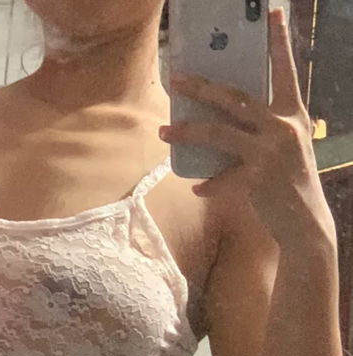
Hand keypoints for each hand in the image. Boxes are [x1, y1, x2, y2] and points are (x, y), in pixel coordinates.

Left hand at [159, 8, 334, 245]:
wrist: (305, 222)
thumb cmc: (290, 182)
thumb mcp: (286, 147)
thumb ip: (261, 129)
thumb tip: (222, 118)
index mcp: (293, 115)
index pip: (285, 71)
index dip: (279, 42)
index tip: (273, 13)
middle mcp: (283, 128)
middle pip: (235, 99)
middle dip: (202, 87)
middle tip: (177, 78)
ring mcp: (270, 154)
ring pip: (219, 133)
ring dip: (188, 131)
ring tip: (164, 131)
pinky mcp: (257, 181)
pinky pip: (220, 178)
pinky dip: (208, 183)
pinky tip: (198, 187)